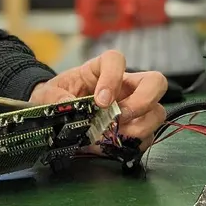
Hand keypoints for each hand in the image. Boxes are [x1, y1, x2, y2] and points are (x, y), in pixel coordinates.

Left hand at [30, 50, 166, 151]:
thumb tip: (67, 105)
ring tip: (117, 135)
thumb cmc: (57, 96)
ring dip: (141, 126)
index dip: (113, 77)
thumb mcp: (48, 93)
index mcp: (101, 70)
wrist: (57, 116)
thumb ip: (55, 96)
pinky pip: (148, 137)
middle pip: (155, 82)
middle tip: (121, 116)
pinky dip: (135, 144)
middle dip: (144, 100)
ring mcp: (133, 107)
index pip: (116, 60)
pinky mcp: (134, 129)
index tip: (100, 100)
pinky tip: (116, 145)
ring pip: (157, 112)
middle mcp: (124, 86)